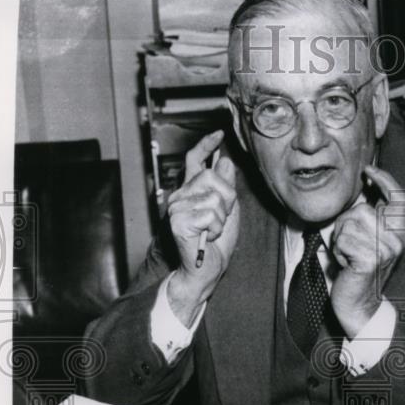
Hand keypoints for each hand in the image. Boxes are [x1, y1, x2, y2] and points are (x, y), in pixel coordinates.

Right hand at [165, 130, 239, 323]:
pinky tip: (207, 236)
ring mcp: (176, 207)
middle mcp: (180, 195)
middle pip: (213, 177)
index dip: (205, 145)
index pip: (195, 161)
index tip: (218, 134)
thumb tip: (225, 161)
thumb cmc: (216, 242)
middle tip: (220, 218)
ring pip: (214, 197)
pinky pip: (210, 213)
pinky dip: (216, 228)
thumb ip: (226, 187)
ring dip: (222, 217)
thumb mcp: (228, 210)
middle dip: (227, 198)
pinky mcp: (177, 220)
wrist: (206, 269)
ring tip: (212, 230)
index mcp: (191, 191)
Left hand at [329, 166, 404, 338]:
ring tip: (347, 256)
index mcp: (400, 233)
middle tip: (348, 244)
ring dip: (340, 239)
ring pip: (349, 223)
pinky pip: (343, 239)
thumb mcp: (370, 240)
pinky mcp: (370, 259)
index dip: (385, 179)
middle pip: (362, 209)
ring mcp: (385, 250)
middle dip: (346, 223)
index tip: (369, 170)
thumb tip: (365, 186)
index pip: (399, 198)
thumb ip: (371, 217)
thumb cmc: (359, 270)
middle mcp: (397, 240)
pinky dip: (337, 251)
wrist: (360, 305)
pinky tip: (344, 264)